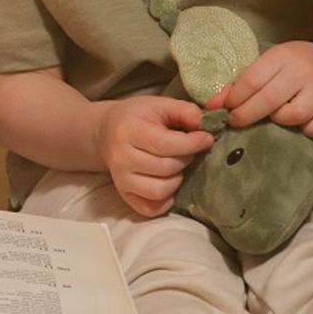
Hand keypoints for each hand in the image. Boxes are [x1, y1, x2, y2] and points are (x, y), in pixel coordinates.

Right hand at [94, 97, 213, 217]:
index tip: (206, 139)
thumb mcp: (159, 104)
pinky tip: (169, 184)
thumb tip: (204, 125)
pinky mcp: (124, 195)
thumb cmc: (137, 116)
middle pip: (166, 168)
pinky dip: (165, 201)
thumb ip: (184, 111)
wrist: (106, 132)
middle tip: (189, 150)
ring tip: (178, 166)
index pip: (165, 144)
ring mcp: (121, 179)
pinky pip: (150, 209)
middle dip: (186, 159)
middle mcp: (121, 158)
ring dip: (177, 180)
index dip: (192, 144)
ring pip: (160, 191)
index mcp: (128, 130)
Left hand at [207, 41, 312, 137]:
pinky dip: (306, 130)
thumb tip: (212, 106)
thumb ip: (240, 84)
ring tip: (272, 118)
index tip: (224, 109)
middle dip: (247, 115)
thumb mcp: (267, 65)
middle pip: (269, 99)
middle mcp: (301, 72)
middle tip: (235, 122)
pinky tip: (299, 125)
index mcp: (281, 57)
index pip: (252, 79)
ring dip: (278, 121)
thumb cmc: (292, 65)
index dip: (235, 98)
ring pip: (293, 115)